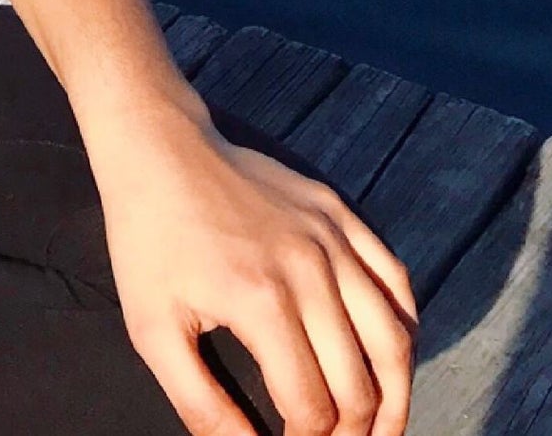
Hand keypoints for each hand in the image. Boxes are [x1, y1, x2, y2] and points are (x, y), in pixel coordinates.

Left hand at [93, 103, 416, 435]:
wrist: (156, 144)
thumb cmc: (148, 237)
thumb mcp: (151, 326)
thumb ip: (200, 403)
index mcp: (263, 303)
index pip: (313, 408)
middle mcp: (311, 271)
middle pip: (360, 384)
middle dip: (354, 434)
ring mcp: (332, 237)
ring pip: (395, 338)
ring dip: (395, 396)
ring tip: (380, 429)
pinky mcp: (339, 211)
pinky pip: (394, 279)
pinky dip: (403, 327)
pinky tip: (388, 357)